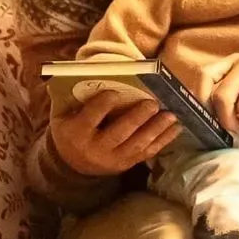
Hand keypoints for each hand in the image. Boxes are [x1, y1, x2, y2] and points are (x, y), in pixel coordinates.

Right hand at [48, 96, 178, 177]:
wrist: (71, 163)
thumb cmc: (69, 129)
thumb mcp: (63, 115)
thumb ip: (74, 98)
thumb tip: (94, 73)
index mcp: (76, 134)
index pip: (91, 117)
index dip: (103, 104)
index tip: (115, 92)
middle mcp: (94, 150)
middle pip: (118, 133)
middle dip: (137, 118)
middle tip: (152, 103)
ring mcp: (112, 160)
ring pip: (136, 145)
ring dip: (156, 129)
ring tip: (170, 115)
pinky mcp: (126, 165)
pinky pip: (146, 153)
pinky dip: (162, 141)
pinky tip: (175, 129)